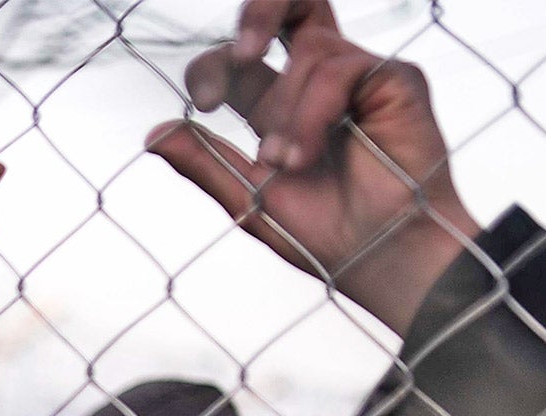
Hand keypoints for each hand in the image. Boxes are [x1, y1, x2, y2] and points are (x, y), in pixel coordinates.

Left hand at [147, 0, 477, 335]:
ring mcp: (360, 76)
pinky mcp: (394, 79)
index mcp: (282, 105)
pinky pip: (339, 67)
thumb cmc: (324, 237)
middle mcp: (321, 80)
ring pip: (308, 50)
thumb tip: (151, 135)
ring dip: (287, 112)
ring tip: (287, 164)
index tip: (204, 103)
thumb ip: (205, 163)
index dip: (215, 65)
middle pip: (292, 5)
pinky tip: (306, 155)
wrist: (378, 260)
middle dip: (261, 10)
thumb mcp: (249, 199)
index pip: (241, 58)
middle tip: (243, 53)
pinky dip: (313, 111)